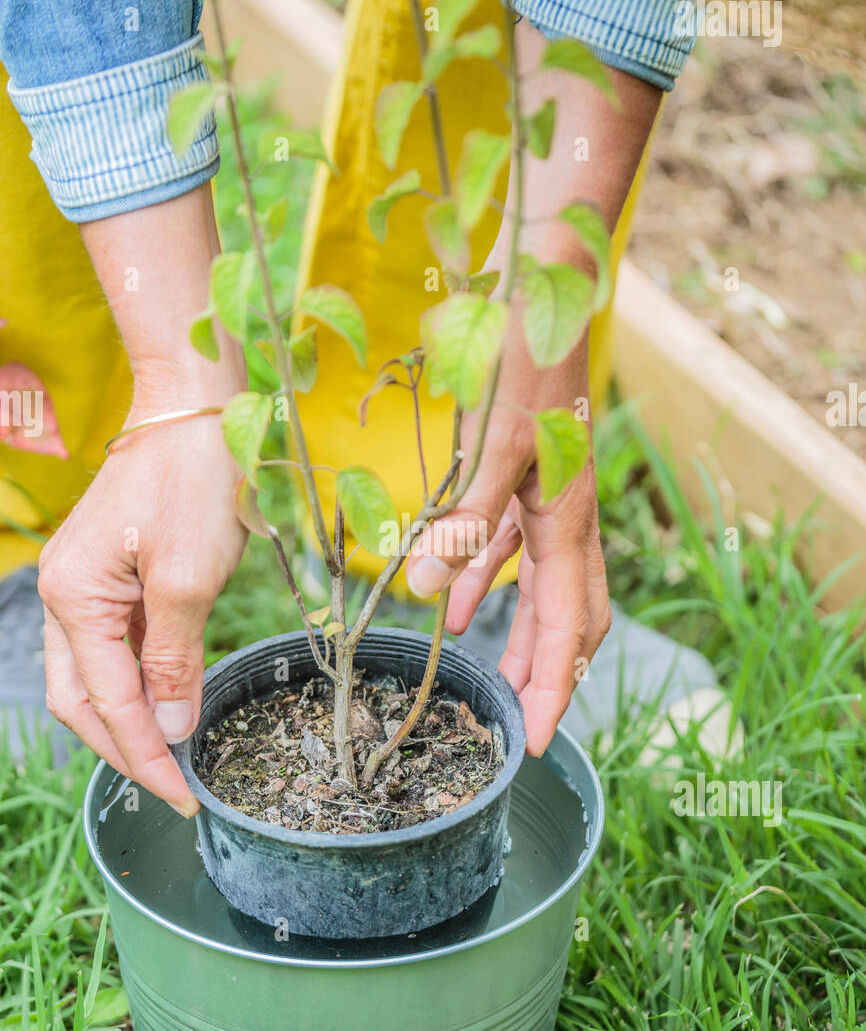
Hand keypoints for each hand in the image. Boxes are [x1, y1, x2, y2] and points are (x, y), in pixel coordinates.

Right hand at [38, 415, 246, 813]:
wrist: (195, 407)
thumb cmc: (192, 479)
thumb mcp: (191, 577)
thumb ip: (175, 657)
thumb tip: (170, 725)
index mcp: (73, 597)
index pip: (107, 702)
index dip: (145, 755)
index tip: (182, 796)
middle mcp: (65, 594)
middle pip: (82, 699)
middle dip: (124, 748)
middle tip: (175, 788)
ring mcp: (84, 584)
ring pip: (94, 677)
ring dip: (130, 719)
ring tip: (174, 757)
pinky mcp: (110, 575)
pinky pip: (116, 645)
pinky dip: (141, 680)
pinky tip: (172, 702)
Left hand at [406, 328, 610, 756]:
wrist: (545, 288)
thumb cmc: (525, 361)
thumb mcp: (496, 444)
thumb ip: (466, 521)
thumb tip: (428, 593)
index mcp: (567, 522)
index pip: (567, 628)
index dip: (554, 689)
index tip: (539, 743)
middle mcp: (567, 520)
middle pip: (570, 618)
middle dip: (549, 673)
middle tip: (521, 722)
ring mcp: (549, 500)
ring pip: (544, 589)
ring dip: (522, 636)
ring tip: (496, 681)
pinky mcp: (526, 478)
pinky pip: (512, 548)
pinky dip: (488, 580)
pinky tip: (453, 601)